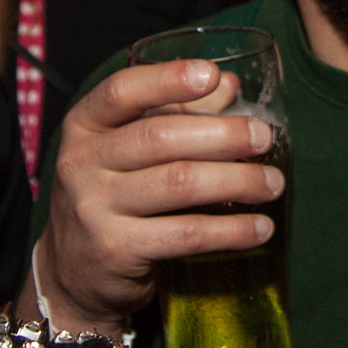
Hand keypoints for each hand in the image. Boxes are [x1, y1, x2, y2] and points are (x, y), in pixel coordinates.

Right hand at [28, 59, 283, 331]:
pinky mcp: (115, 251)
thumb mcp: (130, 149)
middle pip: (160, 137)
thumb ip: (178, 113)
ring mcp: (93, 209)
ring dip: (237, 181)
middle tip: (264, 138)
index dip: (168, 79)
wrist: (75, 273)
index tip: (213, 74)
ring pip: (179, 183)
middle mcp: (82, 163)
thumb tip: (229, 84)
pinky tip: (260, 228)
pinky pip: (185, 234)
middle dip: (222, 134)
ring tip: (273, 183)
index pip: (122, 91)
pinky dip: (231, 229)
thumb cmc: (113, 197)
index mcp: (84, 126)